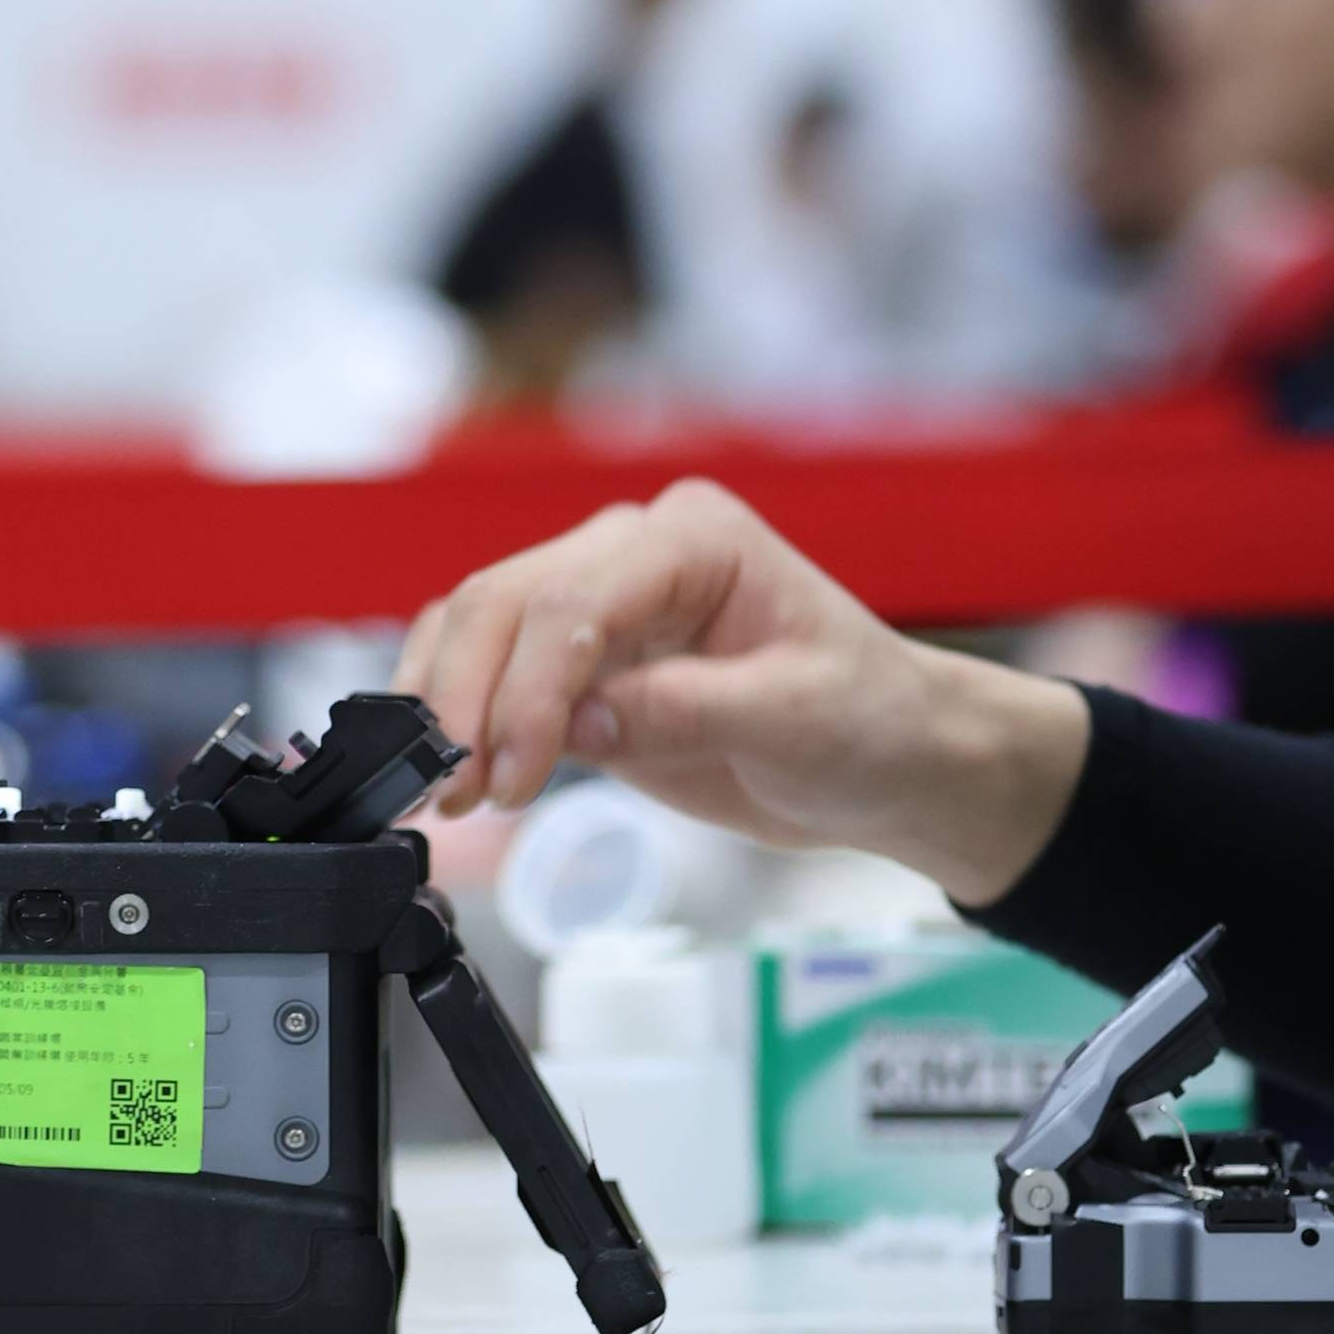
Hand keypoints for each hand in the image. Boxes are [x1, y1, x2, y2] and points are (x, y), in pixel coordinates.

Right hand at [398, 478, 1090, 904]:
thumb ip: (687, 711)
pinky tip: (449, 776)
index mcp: (696, 539)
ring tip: (439, 794)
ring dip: (447, 708)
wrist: (894, 763)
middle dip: (468, 696)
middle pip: (506, 601)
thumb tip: (581, 722)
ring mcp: (604, 608)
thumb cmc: (871, 720)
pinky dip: (462, 719)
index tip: (510, 772)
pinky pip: (495, 675)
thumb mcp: (796, 719)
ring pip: (482, 629)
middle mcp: (637, 554)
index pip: (576, 598)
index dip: (528, 687)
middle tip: (450, 789)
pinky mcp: (586, 669)